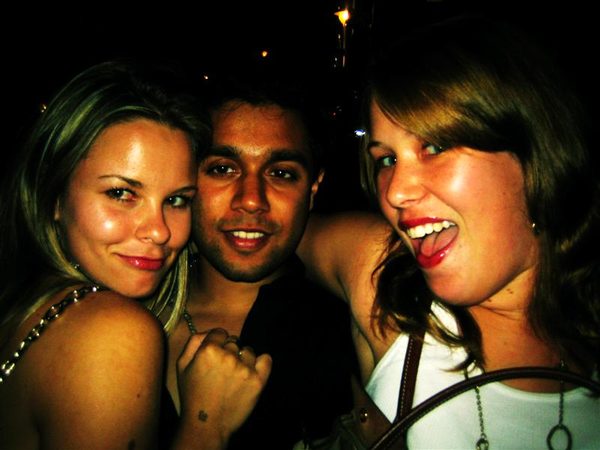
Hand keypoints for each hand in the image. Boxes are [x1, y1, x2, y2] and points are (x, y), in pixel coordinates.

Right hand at [175, 328, 271, 448]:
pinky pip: (266, 359)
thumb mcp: (182, 366)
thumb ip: (193, 342)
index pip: (220, 332)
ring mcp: (245, 368)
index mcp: (208, 350)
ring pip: (248, 351)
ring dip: (243, 359)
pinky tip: (252, 370)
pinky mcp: (258, 380)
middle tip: (222, 369)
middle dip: (229, 351)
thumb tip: (208, 331)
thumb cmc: (192, 395)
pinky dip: (261, 362)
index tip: (216, 354)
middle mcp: (228, 356)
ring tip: (234, 375)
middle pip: (234, 341)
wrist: (206, 424)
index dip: (217, 342)